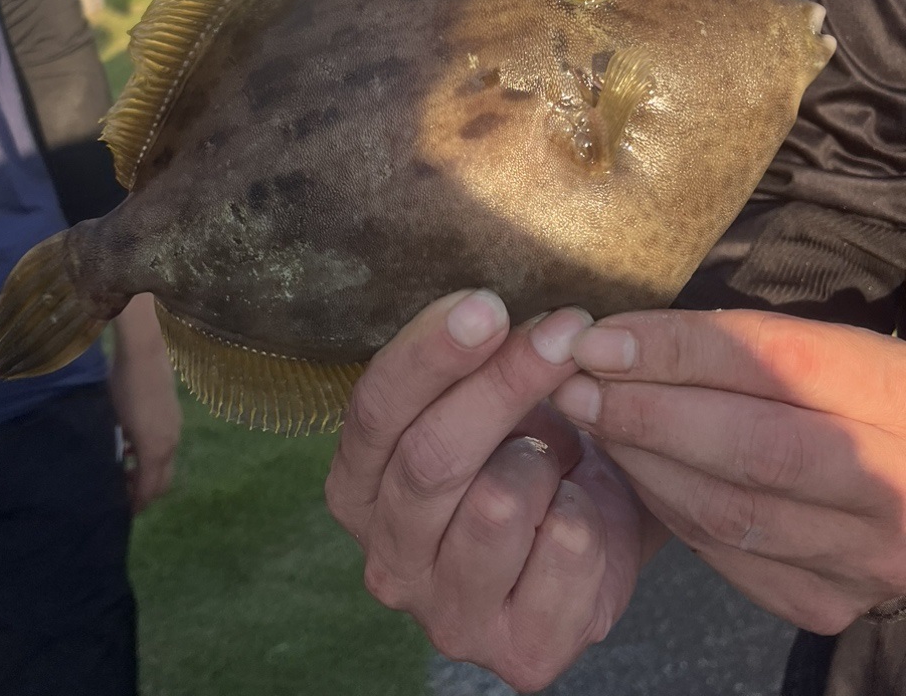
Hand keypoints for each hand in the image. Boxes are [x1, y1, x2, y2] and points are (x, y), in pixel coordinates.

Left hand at [110, 293, 181, 513]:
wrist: (144, 352)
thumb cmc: (122, 387)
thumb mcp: (113, 422)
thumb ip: (115, 452)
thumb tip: (108, 472)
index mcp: (155, 449)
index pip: (148, 490)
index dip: (135, 504)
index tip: (117, 511)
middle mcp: (170, 443)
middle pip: (162, 482)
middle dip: (143, 493)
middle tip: (119, 495)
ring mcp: (175, 428)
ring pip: (165, 463)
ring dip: (147, 473)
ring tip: (122, 469)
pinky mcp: (174, 415)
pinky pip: (166, 446)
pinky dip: (152, 455)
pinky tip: (131, 445)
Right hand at [325, 292, 655, 692]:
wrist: (598, 520)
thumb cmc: (527, 443)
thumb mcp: (486, 394)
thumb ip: (473, 360)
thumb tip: (489, 312)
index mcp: (358, 485)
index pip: (376, 409)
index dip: (430, 353)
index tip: (486, 304)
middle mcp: (387, 557)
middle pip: (432, 456)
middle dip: (502, 383)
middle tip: (561, 331)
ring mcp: (448, 614)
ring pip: (497, 504)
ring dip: (546, 459)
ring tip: (562, 449)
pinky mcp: (518, 653)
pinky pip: (564, 551)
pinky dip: (587, 511)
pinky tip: (582, 506)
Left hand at [553, 308, 905, 632]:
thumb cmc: (852, 396)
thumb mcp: (824, 346)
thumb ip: (737, 343)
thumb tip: (618, 339)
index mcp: (893, 396)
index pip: (775, 364)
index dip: (676, 351)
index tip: (598, 338)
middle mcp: (891, 484)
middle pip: (751, 449)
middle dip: (645, 413)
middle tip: (573, 384)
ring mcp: (862, 555)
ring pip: (728, 512)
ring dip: (642, 461)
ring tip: (590, 418)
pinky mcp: (824, 599)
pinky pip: (723, 555)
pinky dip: (666, 506)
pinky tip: (633, 468)